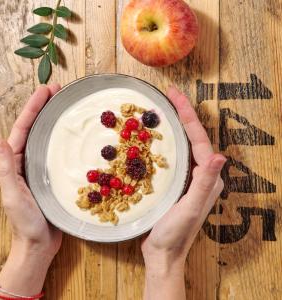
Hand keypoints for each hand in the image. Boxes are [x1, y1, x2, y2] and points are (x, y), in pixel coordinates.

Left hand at [0, 84, 61, 258]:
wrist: (39, 244)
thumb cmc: (25, 222)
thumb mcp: (13, 195)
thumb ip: (5, 169)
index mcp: (15, 163)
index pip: (22, 130)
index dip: (32, 109)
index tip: (45, 92)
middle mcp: (26, 161)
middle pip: (34, 129)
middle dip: (43, 108)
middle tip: (57, 91)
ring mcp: (41, 168)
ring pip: (47, 138)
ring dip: (54, 120)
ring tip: (66, 105)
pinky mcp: (53, 176)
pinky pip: (58, 153)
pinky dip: (64, 140)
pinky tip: (74, 135)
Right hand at [142, 87, 225, 299]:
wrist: (162, 254)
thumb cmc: (175, 234)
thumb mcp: (190, 209)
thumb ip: (205, 184)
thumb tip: (219, 156)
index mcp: (208, 178)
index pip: (199, 140)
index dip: (188, 116)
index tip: (175, 96)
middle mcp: (202, 176)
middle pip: (193, 138)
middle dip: (183, 115)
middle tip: (169, 96)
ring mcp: (189, 179)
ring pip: (183, 146)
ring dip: (175, 126)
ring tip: (164, 109)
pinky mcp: (176, 183)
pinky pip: (173, 157)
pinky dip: (166, 143)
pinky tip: (155, 138)